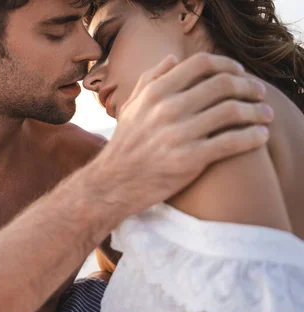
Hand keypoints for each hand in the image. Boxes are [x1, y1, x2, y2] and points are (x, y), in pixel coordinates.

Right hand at [91, 53, 272, 217]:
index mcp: (155, 92)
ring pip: (231, 111)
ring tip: (266, 114)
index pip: (202, 64)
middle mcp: (166, 109)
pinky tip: (260, 136)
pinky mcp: (189, 159)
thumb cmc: (126, 144)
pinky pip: (230, 142)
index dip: (227, 64)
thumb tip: (173, 59)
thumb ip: (150, 79)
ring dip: (256, 111)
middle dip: (248, 86)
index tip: (239, 73)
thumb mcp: (131, 106)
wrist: (113, 183)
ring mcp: (178, 134)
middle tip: (259, 93)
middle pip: (222, 84)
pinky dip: (252, 137)